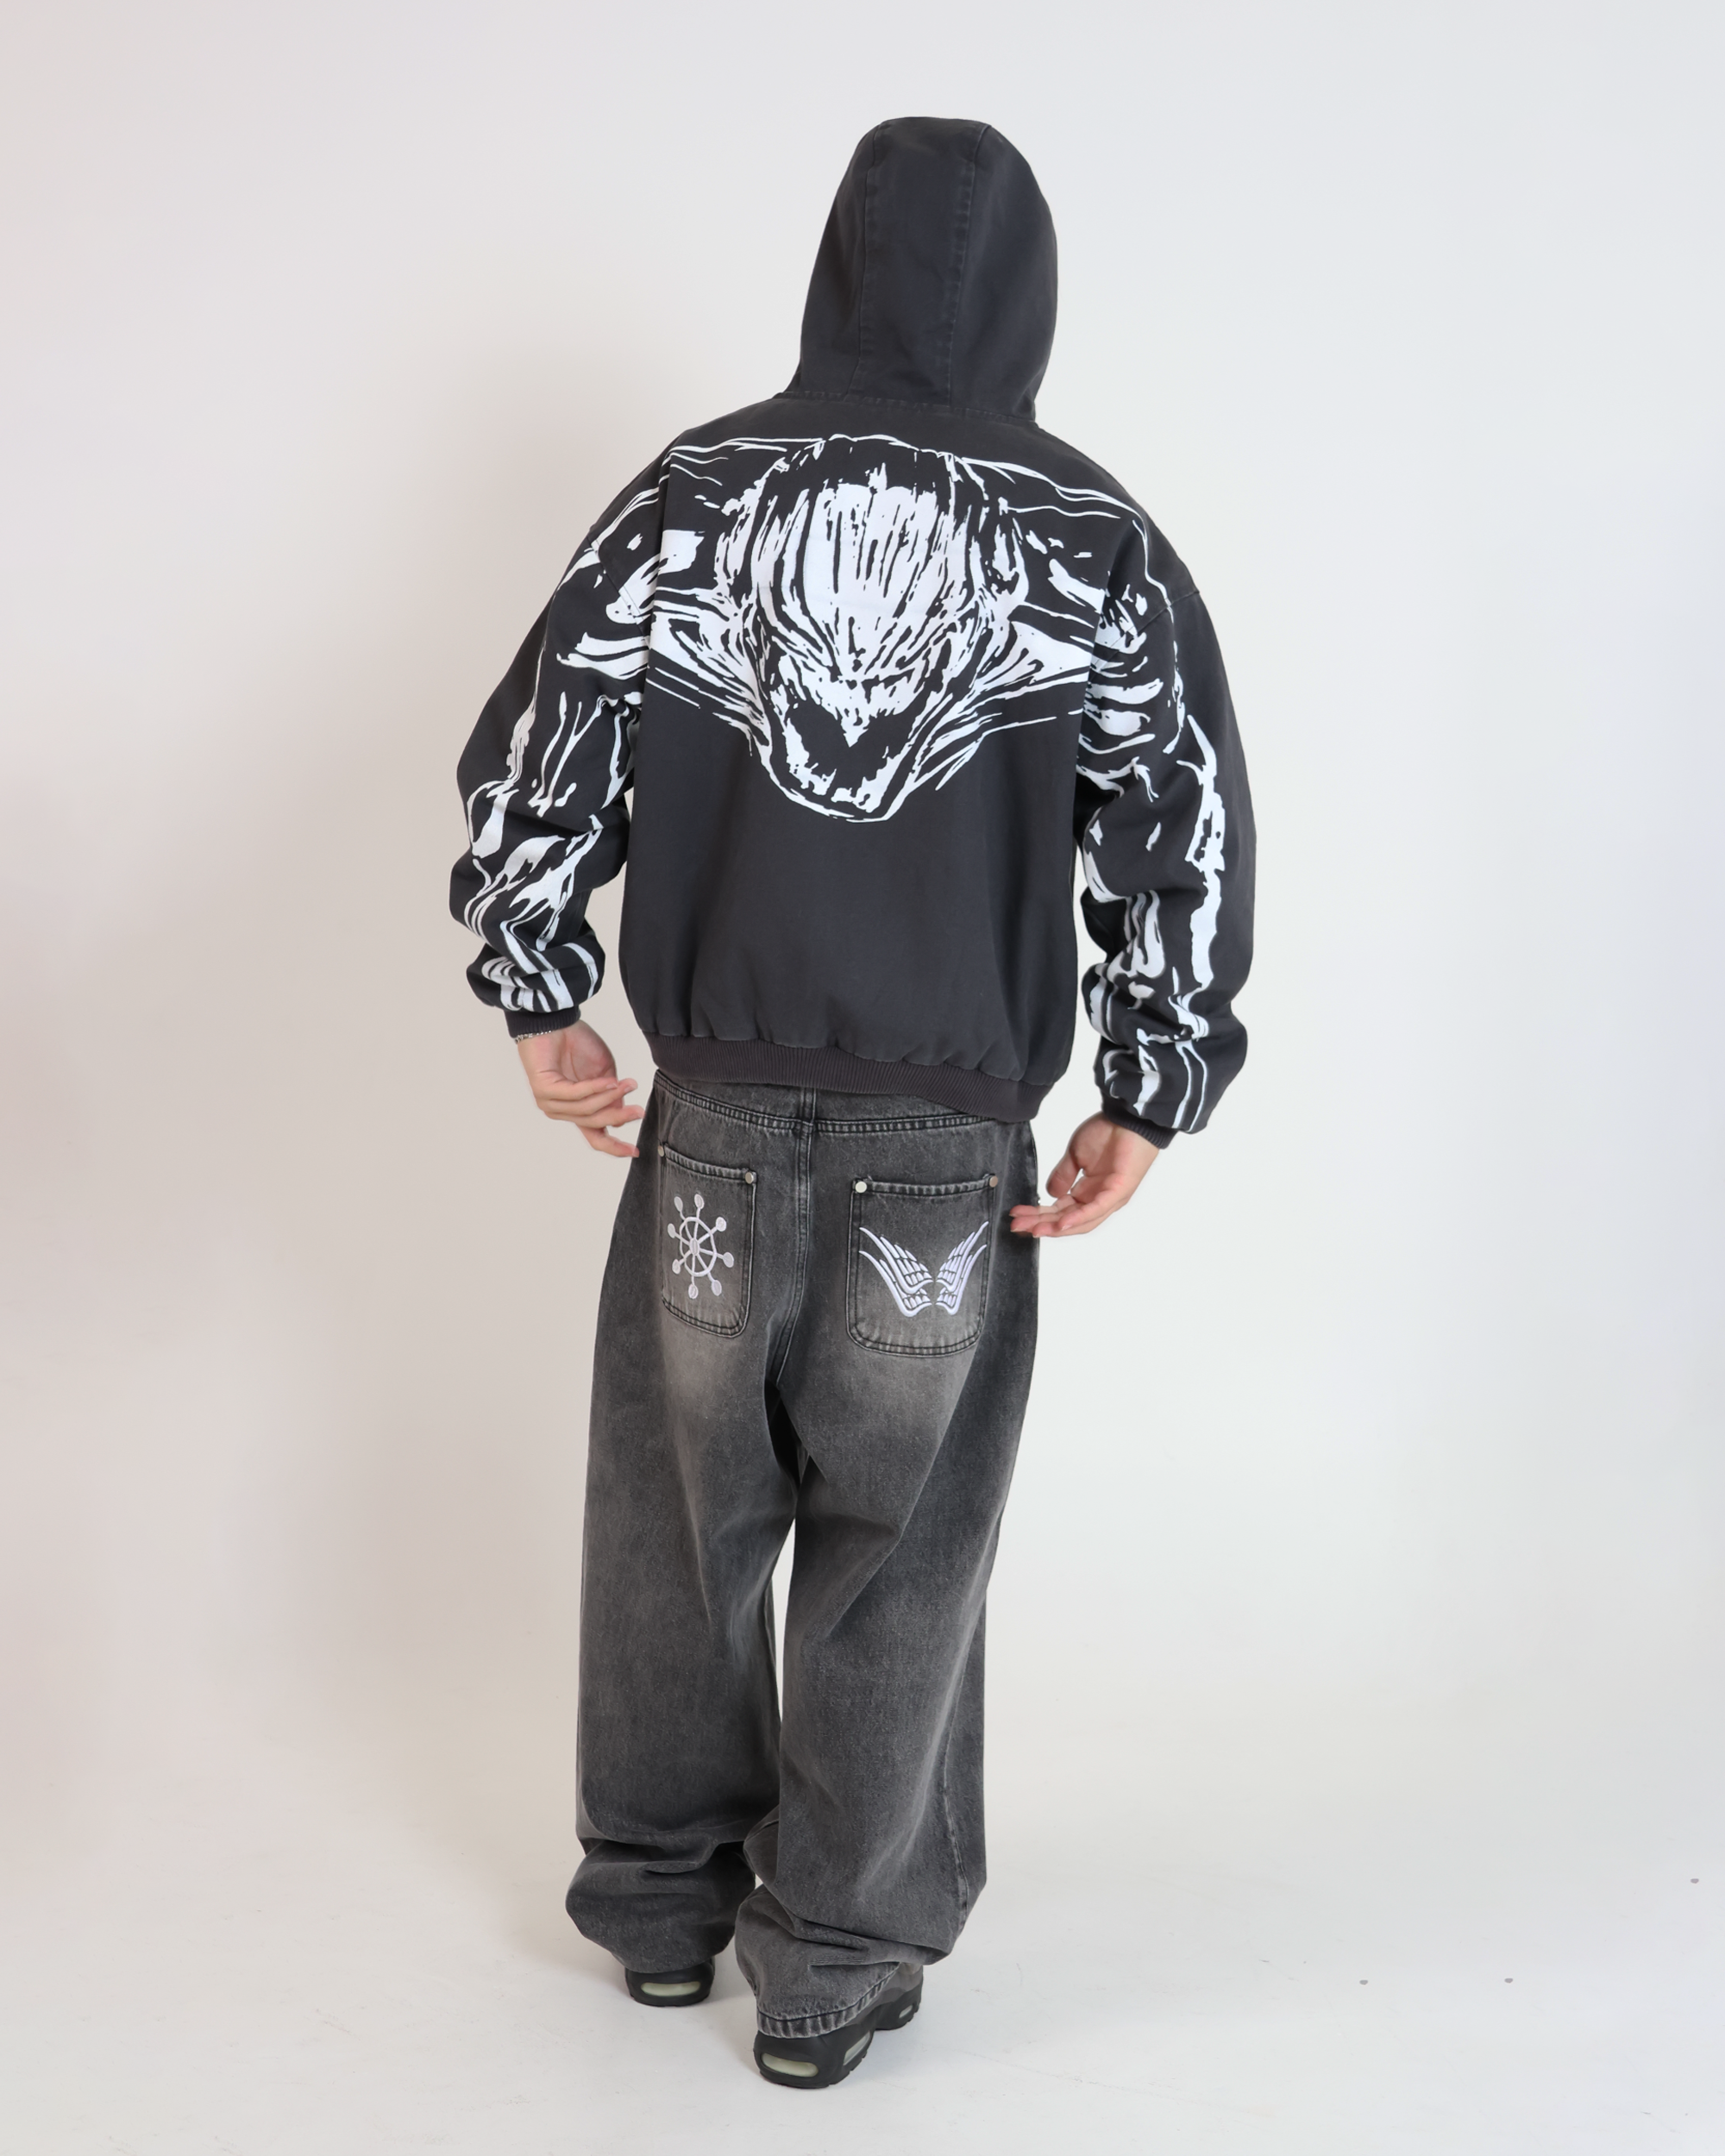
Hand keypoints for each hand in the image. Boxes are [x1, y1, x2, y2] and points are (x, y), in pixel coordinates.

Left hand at [514, 1021, 642, 1157]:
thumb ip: (612, 1096)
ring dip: (609, 1098)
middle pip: (594, 1124)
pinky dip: (595, 1088)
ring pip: (586, 1110)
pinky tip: (609, 1080)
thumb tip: (621, 1116)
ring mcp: (550, 1103)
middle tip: (638, 1111)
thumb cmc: (576, 1044)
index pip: (595, 1136)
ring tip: (626, 1086)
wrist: (555, 1022)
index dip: (614, 1147)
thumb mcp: (604, 1073)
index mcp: (577, 1110)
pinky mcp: (543, 1090)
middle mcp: (562, 1111)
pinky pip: (575, 1094)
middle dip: (619, 1117)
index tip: (634, 1151)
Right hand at [1008, 1114, 1157, 1236]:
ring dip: (1056, 1227)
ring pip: (1081, 1221)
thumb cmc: (1109, 1131)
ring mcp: (1110, 1198)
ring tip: (1034, 1229)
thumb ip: (1063, 1175)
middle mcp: (1099, 1199)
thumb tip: (1050, 1193)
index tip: (1018, 1216)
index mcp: (1089, 1191)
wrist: (1129, 1117)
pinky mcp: (1119, 1191)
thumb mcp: (1076, 1154)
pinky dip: (1078, 1218)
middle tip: (1018, 1226)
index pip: (1062, 1210)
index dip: (1039, 1215)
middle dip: (1042, 1224)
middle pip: (1068, 1220)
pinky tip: (1061, 1223)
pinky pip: (1096, 1210)